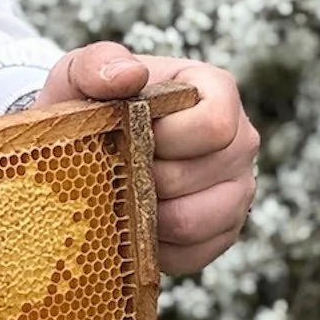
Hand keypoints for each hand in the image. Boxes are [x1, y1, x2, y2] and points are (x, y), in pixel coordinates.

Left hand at [36, 43, 258, 275]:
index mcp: (216, 92)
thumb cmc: (90, 103)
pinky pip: (191, 255)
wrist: (86, 146)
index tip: (127, 133)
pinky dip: (154, 245)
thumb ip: (97, 64)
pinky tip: (133, 222)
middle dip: (143, 177)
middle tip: (114, 167)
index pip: (214, 125)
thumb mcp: (80, 73)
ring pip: (196, 222)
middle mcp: (239, 142)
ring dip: (146, 214)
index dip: (165, 137)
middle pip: (198, 177)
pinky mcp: (222, 233)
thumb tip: (128, 75)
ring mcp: (237, 191)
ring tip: (121, 195)